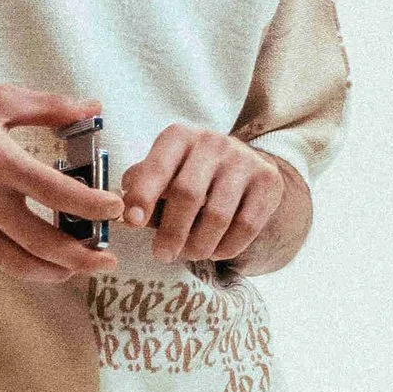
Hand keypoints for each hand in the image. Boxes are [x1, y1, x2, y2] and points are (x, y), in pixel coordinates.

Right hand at [0, 82, 118, 283]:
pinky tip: (42, 258)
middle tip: (108, 258)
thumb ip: (47, 106)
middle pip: (44, 244)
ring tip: (79, 268)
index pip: (58, 194)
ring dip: (56, 272)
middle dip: (83, 256)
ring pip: (19, 264)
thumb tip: (92, 108)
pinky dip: (24, 263)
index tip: (115, 209)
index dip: (93, 207)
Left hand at [118, 124, 297, 269]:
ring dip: (199, 244)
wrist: (242, 165)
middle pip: (188, 194)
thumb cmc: (187, 173)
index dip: (143, 197)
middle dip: (171, 232)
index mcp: (179, 137)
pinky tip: (215, 251)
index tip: (132, 223)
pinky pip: (246, 225)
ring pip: (218, 215)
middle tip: (162, 254)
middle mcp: (213, 142)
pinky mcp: (268, 180)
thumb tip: (124, 215)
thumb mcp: (162, 169)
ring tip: (189, 254)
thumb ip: (140, 187)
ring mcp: (244, 160)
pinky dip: (227, 246)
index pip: (157, 168)